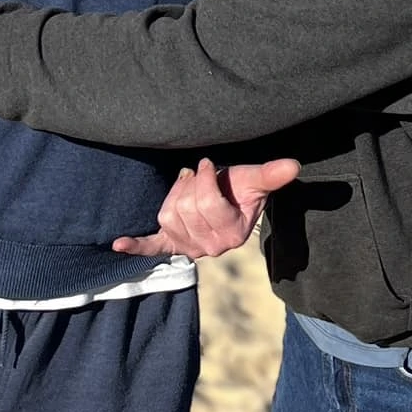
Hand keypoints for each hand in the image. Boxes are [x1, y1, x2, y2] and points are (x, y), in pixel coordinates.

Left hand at [113, 156, 301, 260]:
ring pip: (168, 217)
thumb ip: (272, 175)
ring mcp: (189, 247)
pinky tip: (119, 244)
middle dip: (188, 184)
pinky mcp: (172, 244)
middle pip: (185, 210)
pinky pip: (153, 247)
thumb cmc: (243, 188)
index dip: (204, 179)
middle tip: (197, 174)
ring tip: (186, 184)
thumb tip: (292, 166)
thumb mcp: (257, 179)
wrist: (233, 200)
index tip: (207, 164)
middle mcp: (210, 247)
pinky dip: (137, 246)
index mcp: (232, 233)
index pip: (207, 204)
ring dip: (173, 194)